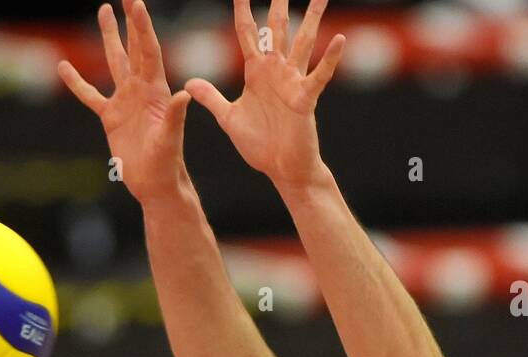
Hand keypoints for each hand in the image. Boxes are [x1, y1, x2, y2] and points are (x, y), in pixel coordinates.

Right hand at [58, 1, 190, 203]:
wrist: (155, 184)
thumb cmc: (167, 164)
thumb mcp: (170, 140)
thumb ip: (175, 117)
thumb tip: (185, 94)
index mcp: (156, 91)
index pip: (148, 52)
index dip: (142, 28)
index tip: (136, 4)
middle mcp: (141, 90)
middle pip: (133, 48)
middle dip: (130, 22)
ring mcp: (125, 101)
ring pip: (114, 62)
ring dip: (109, 37)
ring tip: (104, 12)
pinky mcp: (111, 117)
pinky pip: (90, 95)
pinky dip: (77, 82)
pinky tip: (64, 67)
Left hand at [186, 0, 343, 187]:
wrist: (281, 168)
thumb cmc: (260, 145)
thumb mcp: (228, 118)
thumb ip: (211, 97)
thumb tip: (188, 82)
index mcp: (256, 72)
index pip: (247, 33)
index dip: (242, 10)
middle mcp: (276, 71)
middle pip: (277, 28)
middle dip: (278, 3)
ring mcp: (293, 82)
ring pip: (303, 42)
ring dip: (312, 18)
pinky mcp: (306, 98)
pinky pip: (319, 75)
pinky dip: (330, 58)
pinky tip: (339, 39)